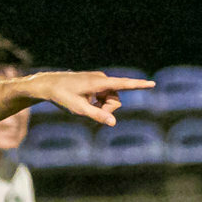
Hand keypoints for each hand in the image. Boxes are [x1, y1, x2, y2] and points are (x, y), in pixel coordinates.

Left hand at [25, 71, 154, 125]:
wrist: (48, 84)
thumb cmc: (62, 96)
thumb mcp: (79, 109)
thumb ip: (97, 115)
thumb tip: (113, 123)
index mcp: (99, 82)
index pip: (123, 84)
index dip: (139, 85)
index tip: (152, 84)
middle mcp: (102, 79)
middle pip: (116, 99)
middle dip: (108, 109)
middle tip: (91, 111)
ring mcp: (99, 80)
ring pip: (110, 98)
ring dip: (102, 106)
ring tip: (85, 106)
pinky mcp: (95, 82)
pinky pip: (104, 96)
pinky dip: (98, 102)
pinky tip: (85, 102)